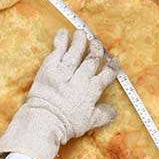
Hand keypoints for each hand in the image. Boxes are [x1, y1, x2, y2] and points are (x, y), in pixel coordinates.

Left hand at [0, 29, 117, 158]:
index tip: (113, 61)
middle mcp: (80, 78)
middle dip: (96, 50)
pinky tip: (63, 33)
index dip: (111, 67)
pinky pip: (57, 51)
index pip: (106, 75)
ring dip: (80, 42)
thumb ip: (103, 115)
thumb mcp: (89, 123)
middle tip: (97, 44)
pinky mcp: (49, 68)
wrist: (45, 120)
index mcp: (92, 91)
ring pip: (76, 53)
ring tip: (82, 33)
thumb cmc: (67, 124)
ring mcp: (64, 72)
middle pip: (92, 60)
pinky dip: (61, 41)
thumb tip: (113, 111)